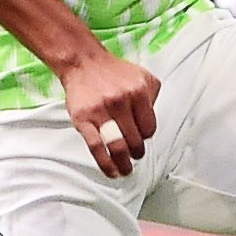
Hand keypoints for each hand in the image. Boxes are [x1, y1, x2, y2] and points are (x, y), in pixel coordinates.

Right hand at [57, 44, 159, 178]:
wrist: (84, 63)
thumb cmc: (113, 73)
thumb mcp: (142, 77)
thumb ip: (152, 98)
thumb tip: (151, 123)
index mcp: (138, 91)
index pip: (149, 128)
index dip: (146, 136)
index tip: (142, 138)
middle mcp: (121, 101)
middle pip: (135, 140)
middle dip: (137, 152)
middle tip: (135, 155)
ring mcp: (101, 111)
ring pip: (118, 147)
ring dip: (124, 164)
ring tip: (126, 170)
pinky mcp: (83, 119)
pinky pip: (96, 148)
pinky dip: (105, 164)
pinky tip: (112, 171)